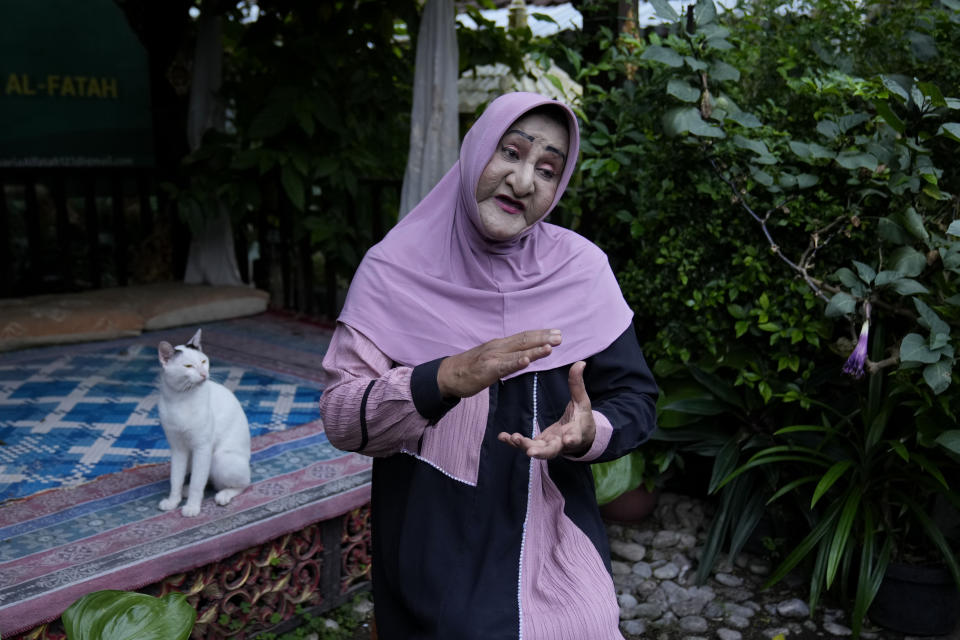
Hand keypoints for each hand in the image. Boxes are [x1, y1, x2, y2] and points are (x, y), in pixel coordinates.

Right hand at [437, 329, 561, 397]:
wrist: (448, 375)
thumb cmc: (470, 367)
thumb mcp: (491, 357)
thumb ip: (507, 355)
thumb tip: (524, 354)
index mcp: (500, 344)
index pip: (523, 337)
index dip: (540, 334)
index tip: (556, 332)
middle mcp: (498, 347)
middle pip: (524, 340)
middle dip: (543, 338)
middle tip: (560, 336)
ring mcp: (492, 357)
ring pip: (517, 351)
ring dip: (535, 349)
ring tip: (550, 347)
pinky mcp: (487, 370)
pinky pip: (504, 366)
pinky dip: (516, 362)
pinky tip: (527, 360)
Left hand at [498, 361, 594, 459]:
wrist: (580, 436)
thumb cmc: (582, 417)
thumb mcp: (582, 400)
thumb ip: (578, 384)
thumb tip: (580, 363)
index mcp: (575, 434)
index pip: (574, 438)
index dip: (572, 440)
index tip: (568, 440)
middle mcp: (561, 444)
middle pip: (551, 451)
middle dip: (540, 452)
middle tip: (531, 451)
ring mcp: (548, 446)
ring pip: (535, 450)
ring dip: (524, 446)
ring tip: (513, 438)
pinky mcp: (538, 445)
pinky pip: (525, 445)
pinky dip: (514, 443)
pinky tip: (502, 437)